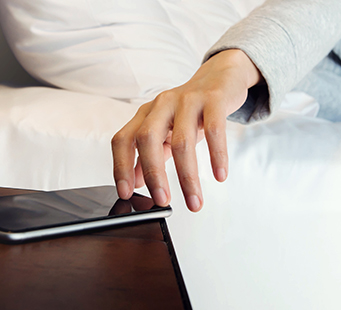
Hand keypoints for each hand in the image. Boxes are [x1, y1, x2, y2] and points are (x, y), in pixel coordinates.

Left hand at [111, 49, 261, 211]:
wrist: (220, 77)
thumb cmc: (190, 109)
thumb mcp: (167, 130)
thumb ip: (150, 154)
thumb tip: (135, 182)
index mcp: (146, 113)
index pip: (123, 140)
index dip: (121, 167)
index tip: (126, 193)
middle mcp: (162, 104)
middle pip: (147, 140)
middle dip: (153, 174)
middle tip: (163, 201)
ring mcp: (187, 100)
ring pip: (183, 141)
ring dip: (188, 177)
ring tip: (195, 201)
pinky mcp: (214, 99)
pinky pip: (214, 130)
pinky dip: (217, 156)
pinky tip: (220, 175)